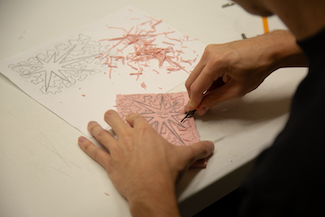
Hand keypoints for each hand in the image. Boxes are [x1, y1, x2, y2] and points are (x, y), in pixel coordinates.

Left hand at [78, 110, 213, 216]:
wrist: (152, 188)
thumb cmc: (165, 170)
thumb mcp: (185, 156)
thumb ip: (198, 149)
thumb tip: (211, 146)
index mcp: (145, 132)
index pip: (135, 117)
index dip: (132, 117)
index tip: (131, 118)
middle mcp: (128, 137)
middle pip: (115, 120)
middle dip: (111, 116)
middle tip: (109, 115)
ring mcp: (117, 149)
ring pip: (102, 133)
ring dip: (95, 127)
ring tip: (91, 123)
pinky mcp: (109, 163)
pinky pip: (94, 152)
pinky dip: (86, 146)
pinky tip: (80, 141)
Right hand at [185, 30, 306, 114]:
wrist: (268, 50)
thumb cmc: (257, 66)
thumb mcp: (237, 89)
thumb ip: (215, 99)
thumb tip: (202, 107)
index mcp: (215, 62)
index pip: (197, 86)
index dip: (193, 101)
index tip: (191, 110)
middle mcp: (209, 54)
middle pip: (192, 80)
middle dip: (194, 95)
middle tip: (199, 106)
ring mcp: (209, 50)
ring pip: (195, 74)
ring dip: (200, 87)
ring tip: (214, 93)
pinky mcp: (212, 50)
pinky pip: (202, 68)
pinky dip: (205, 79)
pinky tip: (216, 84)